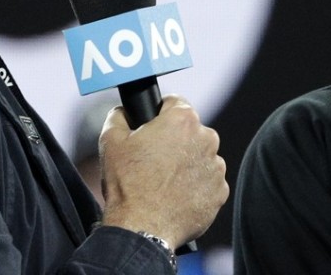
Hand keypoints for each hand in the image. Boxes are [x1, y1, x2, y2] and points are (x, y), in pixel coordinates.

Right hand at [98, 95, 228, 249]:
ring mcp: (216, 167)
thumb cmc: (127, 184)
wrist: (141, 228)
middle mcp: (206, 138)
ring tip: (163, 182)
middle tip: (154, 160)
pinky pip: (207, 182)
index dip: (160, 114)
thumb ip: (119, 116)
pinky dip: (195, 187)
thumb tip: (123, 111)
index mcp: (183, 120)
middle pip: (190, 131)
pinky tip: (175, 196)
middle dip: (175, 141)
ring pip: (200, 157)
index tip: (153, 128)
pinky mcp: (220, 192)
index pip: (174, 103)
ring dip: (186, 164)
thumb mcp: (111, 141)